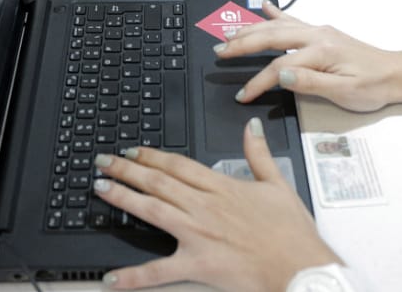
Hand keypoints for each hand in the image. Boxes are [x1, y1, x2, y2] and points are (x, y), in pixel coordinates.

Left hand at [93, 121, 338, 289]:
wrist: (301, 267)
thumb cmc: (292, 233)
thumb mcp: (278, 185)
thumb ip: (259, 154)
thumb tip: (251, 126)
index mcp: (223, 186)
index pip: (178, 164)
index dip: (152, 155)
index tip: (133, 149)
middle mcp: (205, 206)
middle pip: (158, 181)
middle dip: (127, 168)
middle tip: (103, 161)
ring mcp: (198, 234)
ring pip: (152, 210)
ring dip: (123, 198)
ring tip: (100, 189)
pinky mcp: (198, 264)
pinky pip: (160, 272)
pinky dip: (133, 276)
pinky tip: (111, 277)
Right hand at [220, 1, 401, 111]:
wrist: (396, 73)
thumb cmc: (372, 86)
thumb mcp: (343, 91)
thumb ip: (309, 82)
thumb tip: (279, 74)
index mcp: (320, 51)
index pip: (278, 67)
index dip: (257, 82)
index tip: (242, 95)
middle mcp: (316, 35)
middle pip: (270, 37)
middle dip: (241, 44)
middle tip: (218, 52)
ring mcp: (318, 31)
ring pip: (277, 25)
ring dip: (251, 28)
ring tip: (228, 34)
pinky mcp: (322, 32)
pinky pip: (292, 18)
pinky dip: (275, 12)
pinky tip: (263, 5)